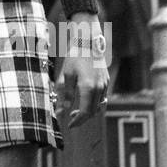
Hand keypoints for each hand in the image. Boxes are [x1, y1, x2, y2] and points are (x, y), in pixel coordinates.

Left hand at [59, 14, 108, 128]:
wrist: (88, 41)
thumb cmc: (74, 56)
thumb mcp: (66, 76)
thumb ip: (65, 96)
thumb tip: (60, 112)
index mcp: (88, 87)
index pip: (85, 112)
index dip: (77, 121)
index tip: (70, 125)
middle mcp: (99, 88)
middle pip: (93, 112)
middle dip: (83, 118)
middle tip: (71, 118)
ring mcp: (105, 84)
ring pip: (99, 106)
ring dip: (89, 112)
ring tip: (76, 111)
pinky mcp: (106, 81)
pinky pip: (102, 98)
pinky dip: (94, 104)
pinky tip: (85, 100)